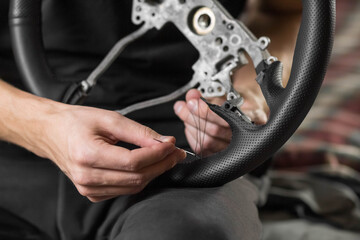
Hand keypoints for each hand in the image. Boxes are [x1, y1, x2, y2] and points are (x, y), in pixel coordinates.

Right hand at [41, 105, 185, 201]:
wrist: (51, 132)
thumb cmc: (75, 122)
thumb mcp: (109, 118)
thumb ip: (138, 132)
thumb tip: (163, 141)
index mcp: (88, 155)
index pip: (134, 162)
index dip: (157, 154)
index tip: (171, 144)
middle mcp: (87, 177)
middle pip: (136, 177)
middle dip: (161, 164)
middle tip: (175, 152)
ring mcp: (88, 188)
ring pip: (133, 186)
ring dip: (154, 172)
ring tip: (166, 157)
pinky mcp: (92, 193)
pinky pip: (124, 190)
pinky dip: (140, 178)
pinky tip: (147, 166)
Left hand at [174, 88, 268, 156]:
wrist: (250, 113)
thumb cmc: (240, 102)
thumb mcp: (228, 93)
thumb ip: (208, 95)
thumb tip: (191, 96)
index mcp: (251, 116)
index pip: (225, 117)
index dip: (205, 111)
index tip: (191, 102)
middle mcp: (245, 134)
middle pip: (214, 130)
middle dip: (193, 117)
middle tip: (182, 106)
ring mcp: (235, 148)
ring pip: (207, 142)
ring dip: (191, 126)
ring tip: (185, 114)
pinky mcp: (223, 156)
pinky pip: (204, 151)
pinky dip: (193, 138)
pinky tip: (189, 127)